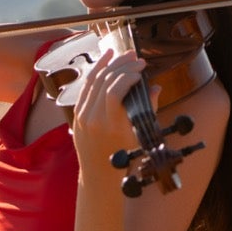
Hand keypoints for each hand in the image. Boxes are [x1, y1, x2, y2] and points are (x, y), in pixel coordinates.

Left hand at [71, 48, 155, 179]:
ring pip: (93, 81)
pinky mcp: (76, 114)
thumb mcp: (138, 136)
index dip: (129, 75)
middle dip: (122, 65)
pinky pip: (85, 87)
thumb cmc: (122, 157)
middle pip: (105, 82)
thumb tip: (155, 87)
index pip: (115, 91)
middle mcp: (94, 119)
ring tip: (123, 55)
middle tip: (136, 58)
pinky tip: (105, 61)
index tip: (141, 69)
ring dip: (109, 64)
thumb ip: (147, 109)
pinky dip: (95, 72)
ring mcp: (82, 116)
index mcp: (112, 126)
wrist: (98, 175)